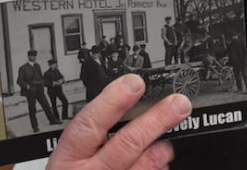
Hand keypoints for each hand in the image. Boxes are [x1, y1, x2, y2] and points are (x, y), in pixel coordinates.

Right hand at [47, 74, 191, 169]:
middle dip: (156, 120)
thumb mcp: (69, 157)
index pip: (89, 124)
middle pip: (127, 143)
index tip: (134, 84)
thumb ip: (89, 136)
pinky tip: (161, 162)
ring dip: (161, 149)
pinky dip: (157, 168)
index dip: (113, 101)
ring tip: (168, 141)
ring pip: (143, 164)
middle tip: (177, 104)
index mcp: (69, 158)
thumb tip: (119, 103)